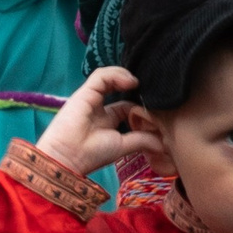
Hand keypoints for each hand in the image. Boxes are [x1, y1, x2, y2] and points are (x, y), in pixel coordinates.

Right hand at [38, 67, 161, 177]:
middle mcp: (99, 108)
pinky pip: (101, 76)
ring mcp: (91, 99)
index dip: (141, 106)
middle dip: (135, 87)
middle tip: (151, 90)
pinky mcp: (84, 92)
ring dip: (126, 77)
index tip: (157, 109)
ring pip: (109, 78)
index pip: (128, 107)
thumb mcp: (123, 146)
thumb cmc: (92, 154)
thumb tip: (164, 143)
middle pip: (119, 89)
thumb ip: (142, 140)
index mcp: (107, 122)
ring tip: (138, 83)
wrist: (68, 157)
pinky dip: (116, 74)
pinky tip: (130, 82)